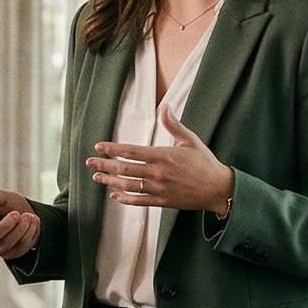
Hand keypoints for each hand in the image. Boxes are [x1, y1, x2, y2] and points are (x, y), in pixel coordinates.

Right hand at [0, 189, 40, 262]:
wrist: (29, 215)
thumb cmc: (10, 205)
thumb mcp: (3, 196)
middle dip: (5, 226)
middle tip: (17, 214)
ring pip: (5, 245)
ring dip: (20, 229)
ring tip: (29, 216)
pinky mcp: (12, 254)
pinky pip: (20, 248)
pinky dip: (29, 233)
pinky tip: (33, 222)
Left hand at [85, 107, 235, 213]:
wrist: (218, 188)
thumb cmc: (205, 162)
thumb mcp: (190, 140)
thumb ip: (174, 125)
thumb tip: (165, 106)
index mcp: (163, 156)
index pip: (131, 152)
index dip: (112, 149)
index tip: (99, 146)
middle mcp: (158, 173)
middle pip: (124, 169)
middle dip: (104, 165)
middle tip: (89, 162)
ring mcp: (159, 189)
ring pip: (128, 185)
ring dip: (110, 182)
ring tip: (96, 177)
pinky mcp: (162, 201)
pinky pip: (139, 201)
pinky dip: (125, 199)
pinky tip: (114, 196)